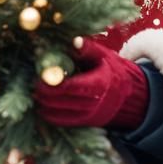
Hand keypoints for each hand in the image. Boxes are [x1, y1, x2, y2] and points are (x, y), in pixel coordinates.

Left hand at [33, 38, 148, 130]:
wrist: (129, 96)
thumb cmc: (113, 70)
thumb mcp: (104, 56)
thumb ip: (87, 49)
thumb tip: (74, 40)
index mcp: (98, 85)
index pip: (70, 87)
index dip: (52, 83)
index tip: (39, 75)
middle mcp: (93, 104)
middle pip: (60, 102)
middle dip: (43, 93)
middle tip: (33, 82)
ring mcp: (88, 116)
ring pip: (58, 114)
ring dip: (44, 104)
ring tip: (36, 91)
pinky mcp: (84, 122)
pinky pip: (62, 122)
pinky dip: (49, 114)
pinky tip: (43, 103)